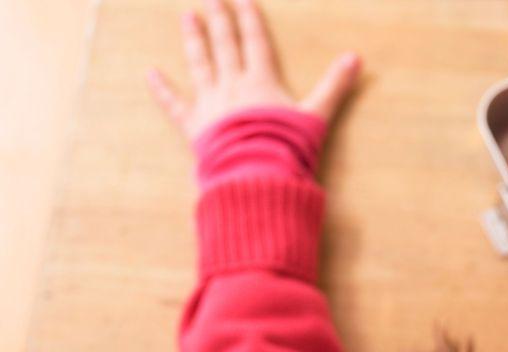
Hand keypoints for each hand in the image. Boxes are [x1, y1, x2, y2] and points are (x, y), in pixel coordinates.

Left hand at [146, 0, 360, 141]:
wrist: (256, 176)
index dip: (250, 19)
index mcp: (261, 82)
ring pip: (199, 64)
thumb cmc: (288, 148)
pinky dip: (162, 90)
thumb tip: (355, 58)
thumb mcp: (318, 116)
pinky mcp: (194, 127)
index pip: (255, 42)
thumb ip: (335, 86)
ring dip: (193, 39)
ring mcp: (210, 104)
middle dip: (218, 18)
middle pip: (224, 45)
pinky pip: (174, 104)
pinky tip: (151, 74)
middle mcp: (232, 86)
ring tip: (188, 18)